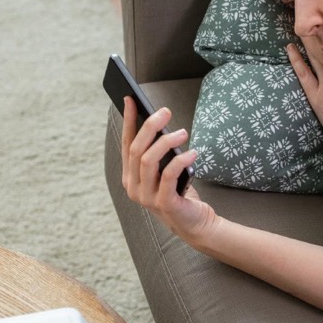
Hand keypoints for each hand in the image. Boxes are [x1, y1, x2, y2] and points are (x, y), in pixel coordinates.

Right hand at [120, 97, 217, 243]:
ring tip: (183, 132)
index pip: (127, 143)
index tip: (131, 99)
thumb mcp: (166, 170)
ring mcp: (146, 197)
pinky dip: (179, 161)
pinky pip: (168, 176)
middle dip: (150, 126)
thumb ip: (159, 153)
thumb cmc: (180, 193)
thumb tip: (160, 123)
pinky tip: (192, 152)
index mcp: (130, 176)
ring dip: (165, 141)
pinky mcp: (164, 203)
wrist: (194, 224)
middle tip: (165, 111)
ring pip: (148, 160)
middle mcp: (133, 187)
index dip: (128, 121)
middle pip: (136, 150)